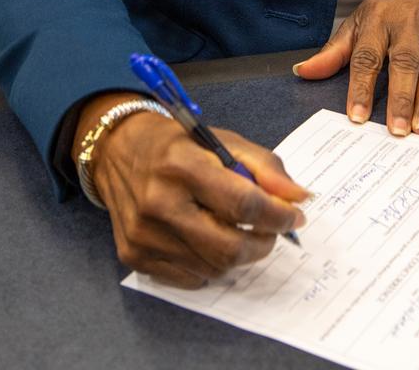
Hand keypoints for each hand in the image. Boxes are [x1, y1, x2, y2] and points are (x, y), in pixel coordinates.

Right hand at [73, 93, 308, 287]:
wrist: (118, 152)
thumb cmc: (179, 145)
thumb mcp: (223, 140)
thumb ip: (265, 167)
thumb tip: (299, 199)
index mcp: (182, 165)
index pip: (242, 204)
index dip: (277, 215)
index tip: (295, 216)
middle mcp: (159, 203)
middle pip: (228, 247)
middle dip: (263, 244)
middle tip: (272, 231)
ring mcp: (144, 235)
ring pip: (213, 268)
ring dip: (238, 255)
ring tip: (239, 231)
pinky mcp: (134, 256)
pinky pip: (191, 278)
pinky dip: (211, 264)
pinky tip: (209, 239)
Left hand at [294, 0, 418, 136]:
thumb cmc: (392, 10)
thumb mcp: (360, 22)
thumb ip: (334, 51)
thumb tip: (302, 72)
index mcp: (378, 20)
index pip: (367, 56)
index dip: (361, 87)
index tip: (357, 117)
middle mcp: (407, 25)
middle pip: (403, 63)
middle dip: (400, 98)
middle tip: (396, 130)